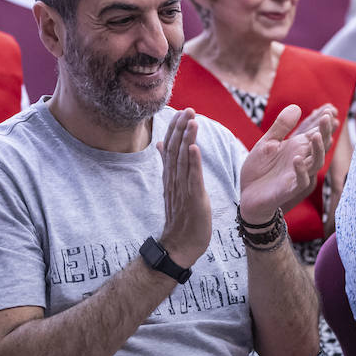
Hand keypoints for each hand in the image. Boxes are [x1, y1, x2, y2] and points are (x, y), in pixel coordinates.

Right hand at [158, 108, 212, 268]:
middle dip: (182, 129)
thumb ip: (168, 165)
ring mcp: (182, 189)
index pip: (171, 147)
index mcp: (171, 176)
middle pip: (176, 150)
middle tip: (188, 110)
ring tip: (192, 121)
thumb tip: (161, 144)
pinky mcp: (193, 199)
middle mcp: (174, 180)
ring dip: (188, 139)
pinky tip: (194, 147)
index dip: (176, 129)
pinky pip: (192, 178)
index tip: (182, 112)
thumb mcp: (173, 187)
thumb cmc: (180, 217)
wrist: (179, 246)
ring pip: (183, 160)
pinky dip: (193, 162)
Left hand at [240, 104, 332, 222]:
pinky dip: (301, 171)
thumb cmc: (260, 169)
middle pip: (319, 146)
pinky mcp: (290, 189)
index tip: (329, 108)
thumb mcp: (268, 143)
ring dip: (317, 150)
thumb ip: (281, 127)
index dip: (322, 123)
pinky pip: (300, 181)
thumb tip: (296, 107)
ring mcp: (298, 175)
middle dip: (325, 132)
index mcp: (297, 148)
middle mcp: (302, 160)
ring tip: (315, 135)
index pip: (314, 133)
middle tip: (328, 116)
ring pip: (315, 163)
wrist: (248, 195)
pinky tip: (297, 160)